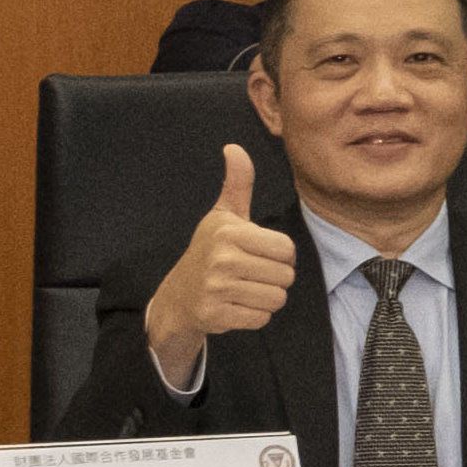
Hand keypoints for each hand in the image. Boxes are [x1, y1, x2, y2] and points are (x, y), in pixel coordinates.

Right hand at [145, 144, 296, 386]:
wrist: (179, 296)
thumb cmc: (210, 251)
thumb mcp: (223, 216)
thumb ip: (238, 184)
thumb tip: (234, 147)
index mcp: (229, 231)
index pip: (287, 249)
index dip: (280, 254)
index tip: (259, 253)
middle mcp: (221, 258)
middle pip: (286, 276)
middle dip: (274, 278)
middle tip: (250, 274)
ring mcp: (216, 288)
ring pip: (276, 299)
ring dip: (265, 298)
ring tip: (243, 289)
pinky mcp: (215, 314)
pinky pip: (261, 319)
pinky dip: (254, 315)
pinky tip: (235, 305)